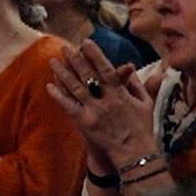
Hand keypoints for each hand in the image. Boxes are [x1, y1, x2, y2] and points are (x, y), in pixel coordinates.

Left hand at [44, 40, 154, 168]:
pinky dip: (58, 95)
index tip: (86, 42)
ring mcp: (94, 110)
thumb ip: (139, 85)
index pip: (106, 69)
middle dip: (75, 60)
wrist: (135, 153)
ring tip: (52, 61)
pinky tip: (48, 86)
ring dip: (62, 73)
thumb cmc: (142, 128)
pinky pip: (68, 106)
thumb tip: (131, 68)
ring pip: (75, 87)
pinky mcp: (84, 122)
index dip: (95, 55)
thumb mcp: (146, 104)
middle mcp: (107, 99)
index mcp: (121, 93)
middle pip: (88, 75)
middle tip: (65, 47)